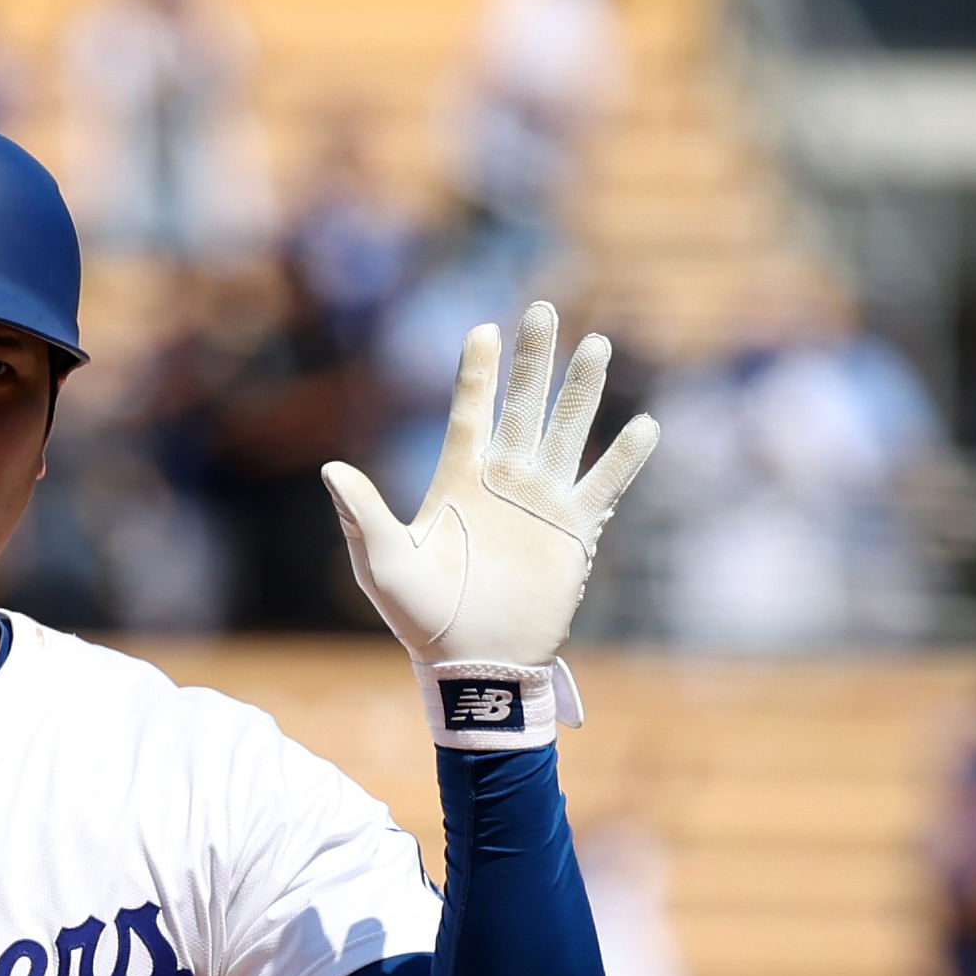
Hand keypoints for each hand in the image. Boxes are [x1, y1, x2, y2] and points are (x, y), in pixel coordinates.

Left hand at [321, 302, 657, 739]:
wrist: (475, 665)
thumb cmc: (422, 619)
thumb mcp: (384, 565)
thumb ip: (364, 515)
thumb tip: (330, 468)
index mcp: (459, 480)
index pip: (471, 411)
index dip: (477, 371)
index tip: (484, 329)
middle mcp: (504, 481)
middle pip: (523, 405)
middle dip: (534, 359)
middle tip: (542, 310)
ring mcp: (542, 503)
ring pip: (567, 431)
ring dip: (582, 390)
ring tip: (596, 344)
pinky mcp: (575, 533)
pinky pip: (604, 485)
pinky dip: (625, 458)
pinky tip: (645, 425)